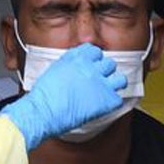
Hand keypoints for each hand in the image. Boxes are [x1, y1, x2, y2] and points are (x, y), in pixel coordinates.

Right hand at [0, 43, 126, 149]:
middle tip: (97, 81)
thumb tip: (77, 65)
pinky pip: (118, 99)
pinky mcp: (106, 100)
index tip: (91, 66)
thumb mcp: (55, 69)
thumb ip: (70, 64)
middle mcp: (91, 68)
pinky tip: (101, 106)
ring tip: (107, 91)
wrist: (43, 112)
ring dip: (115, 84)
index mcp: (78, 58)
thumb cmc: (44, 95)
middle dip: (104, 72)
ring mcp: (100, 84)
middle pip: (109, 64)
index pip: (95, 51)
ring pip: (120, 79)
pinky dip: (111, 104)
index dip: (94, 60)